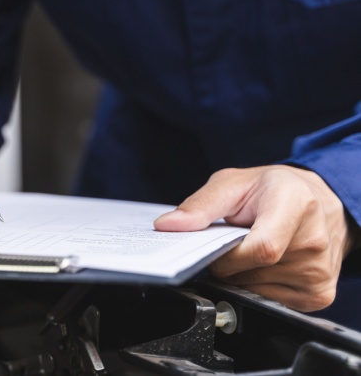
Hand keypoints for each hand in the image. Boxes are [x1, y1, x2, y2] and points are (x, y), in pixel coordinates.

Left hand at [154, 165, 358, 311]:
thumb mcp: (234, 184)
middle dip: (227, 264)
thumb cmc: (274, 190)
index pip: (260, 250)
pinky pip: (271, 302)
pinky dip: (257, 286)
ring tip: (251, 250)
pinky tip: (265, 266)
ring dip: (241, 275)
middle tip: (231, 244)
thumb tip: (167, 226)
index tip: (213, 246)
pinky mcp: (319, 295)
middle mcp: (314, 241)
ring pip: (256, 291)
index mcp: (297, 205)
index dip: (227, 256)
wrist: (318, 201)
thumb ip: (200, 205)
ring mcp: (318, 272)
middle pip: (252, 273)